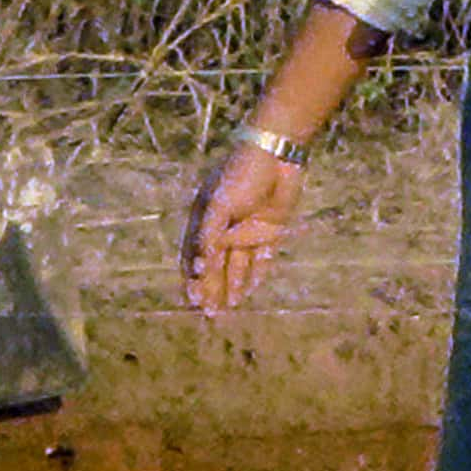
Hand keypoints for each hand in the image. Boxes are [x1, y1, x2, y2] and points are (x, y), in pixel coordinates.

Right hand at [183, 145, 301, 315]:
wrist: (277, 155)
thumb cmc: (242, 175)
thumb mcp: (219, 206)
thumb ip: (208, 236)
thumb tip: (197, 267)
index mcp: (207, 219)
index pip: (197, 256)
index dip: (194, 279)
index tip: (193, 301)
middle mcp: (226, 228)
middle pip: (217, 265)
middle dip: (213, 288)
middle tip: (210, 314)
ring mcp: (250, 229)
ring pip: (239, 265)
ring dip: (233, 285)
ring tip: (228, 309)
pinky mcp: (273, 229)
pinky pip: (263, 257)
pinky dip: (257, 273)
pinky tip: (250, 290)